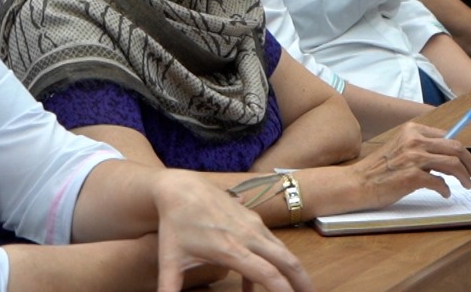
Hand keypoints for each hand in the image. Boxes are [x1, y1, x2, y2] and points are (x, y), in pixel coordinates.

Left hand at [151, 170, 313, 291]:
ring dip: (294, 270)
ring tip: (300, 289)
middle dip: (302, 282)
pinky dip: (276, 261)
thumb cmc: (175, 225)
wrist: (180, 188)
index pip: (266, 273)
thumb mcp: (169, 261)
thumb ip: (168, 288)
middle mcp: (248, 235)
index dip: (283, 291)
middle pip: (286, 260)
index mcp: (230, 248)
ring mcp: (253, 225)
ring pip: (283, 250)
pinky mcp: (252, 219)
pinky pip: (271, 244)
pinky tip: (258, 282)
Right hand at [348, 122, 470, 209]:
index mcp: (412, 130)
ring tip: (467, 185)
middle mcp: (414, 140)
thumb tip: (448, 155)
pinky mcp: (412, 176)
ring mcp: (413, 157)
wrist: (356, 183)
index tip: (468, 162)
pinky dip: (446, 189)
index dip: (463, 151)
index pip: (448, 136)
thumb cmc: (378, 170)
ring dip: (465, 177)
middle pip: (456, 147)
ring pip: (453, 163)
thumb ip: (420, 148)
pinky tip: (444, 194)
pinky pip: (440, 182)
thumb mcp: (400, 149)